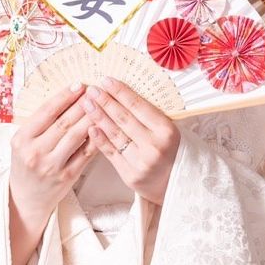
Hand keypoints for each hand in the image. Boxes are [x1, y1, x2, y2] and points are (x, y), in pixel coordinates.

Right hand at [8, 84, 97, 264]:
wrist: (26, 198)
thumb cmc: (26, 164)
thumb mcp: (23, 142)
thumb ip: (40, 124)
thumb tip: (67, 98)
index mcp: (21, 139)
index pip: (46, 112)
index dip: (64, 96)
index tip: (78, 84)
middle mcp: (35, 152)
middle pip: (64, 122)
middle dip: (82, 104)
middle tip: (96, 90)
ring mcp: (52, 166)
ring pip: (76, 136)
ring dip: (91, 117)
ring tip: (101, 104)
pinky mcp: (67, 177)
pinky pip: (85, 153)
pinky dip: (95, 138)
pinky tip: (103, 126)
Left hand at [82, 78, 180, 205]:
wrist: (178, 183)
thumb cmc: (172, 150)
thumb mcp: (168, 129)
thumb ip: (148, 114)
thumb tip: (121, 92)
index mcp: (166, 130)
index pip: (139, 106)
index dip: (120, 92)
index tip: (106, 80)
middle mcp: (154, 146)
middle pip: (123, 119)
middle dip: (105, 102)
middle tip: (91, 89)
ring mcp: (141, 162)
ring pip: (115, 134)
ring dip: (98, 117)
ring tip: (86, 103)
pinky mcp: (130, 175)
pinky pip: (111, 153)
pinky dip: (99, 139)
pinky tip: (90, 126)